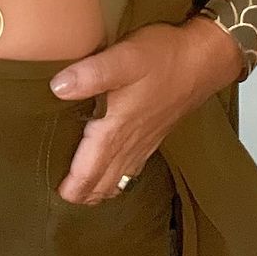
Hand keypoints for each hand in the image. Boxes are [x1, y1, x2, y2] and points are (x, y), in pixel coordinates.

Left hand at [46, 18, 236, 205]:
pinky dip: (117, 178)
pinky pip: (132, 168)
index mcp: (116, 131)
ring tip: (81, 192)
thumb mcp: (124, 58)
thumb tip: (57, 88)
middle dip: (82, 195)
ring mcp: (144, 142)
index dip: (70, 188)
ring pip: (118, 179)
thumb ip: (90, 74)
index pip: (88, 173)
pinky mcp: (154, 135)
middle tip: (60, 197)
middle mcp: (129, 143)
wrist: (204, 60)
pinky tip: (113, 173)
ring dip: (99, 189)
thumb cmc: (164, 58)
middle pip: (102, 183)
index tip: (52, 194)